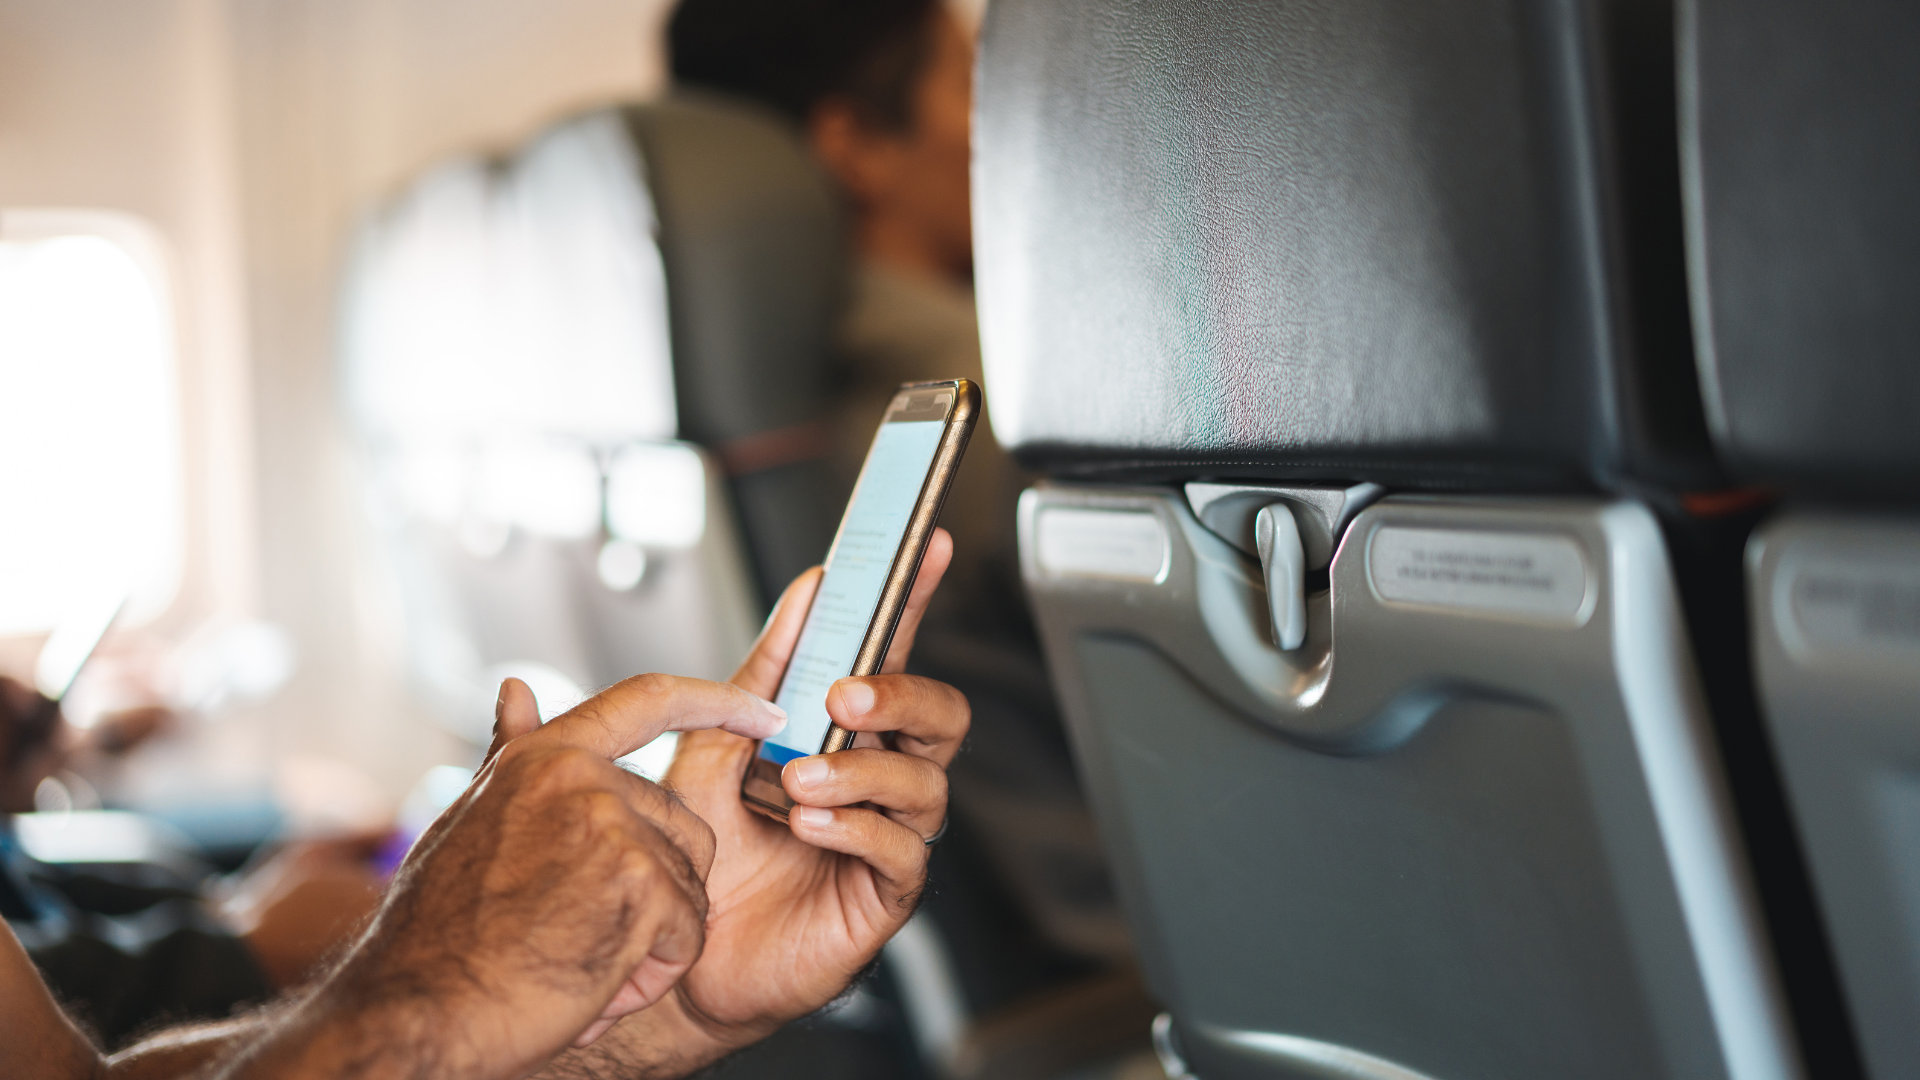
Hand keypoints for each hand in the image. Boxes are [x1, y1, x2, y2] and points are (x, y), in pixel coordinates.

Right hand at [208, 672, 786, 1079]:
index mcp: (544, 760)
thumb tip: (516, 689)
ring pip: (688, 884)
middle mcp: (582, 779)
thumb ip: (512, 757)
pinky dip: (650, 973)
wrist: (420, 1012)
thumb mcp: (469, 823)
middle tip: (574, 933)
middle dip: (653, 889)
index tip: (763, 709)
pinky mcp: (641, 884)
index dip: (717, 700)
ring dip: (649, 937)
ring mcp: (614, 827)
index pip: (649, 699)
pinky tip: (590, 982)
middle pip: (680, 825)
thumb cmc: (438, 934)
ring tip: (573, 956)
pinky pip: (686, 934)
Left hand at [556, 529, 970, 1072]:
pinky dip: (856, 827)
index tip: (931, 546)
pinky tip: (809, 826)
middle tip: (844, 697)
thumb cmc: (701, 852)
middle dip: (902, 693)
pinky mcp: (885, 894)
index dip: (917, 599)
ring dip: (862, 769)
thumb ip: (762, 671)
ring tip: (797, 783)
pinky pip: (902, 849)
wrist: (677, 954)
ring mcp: (887, 833)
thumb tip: (805, 594)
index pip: (894, 653)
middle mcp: (878, 776)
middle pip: (942, 714)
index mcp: (844, 731)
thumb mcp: (715, 743)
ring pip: (924, 781)